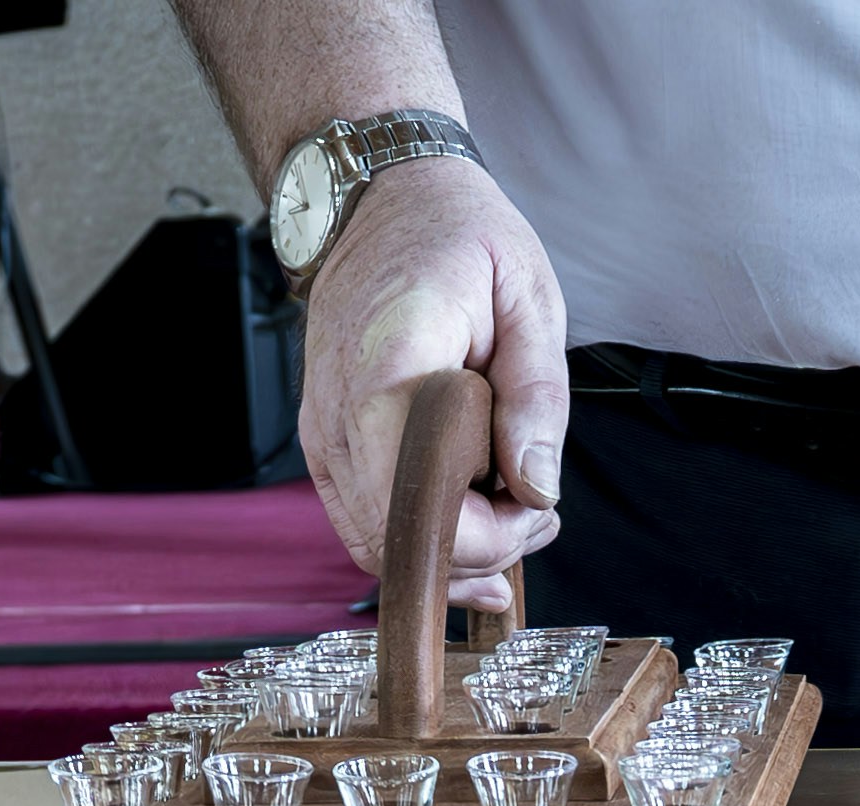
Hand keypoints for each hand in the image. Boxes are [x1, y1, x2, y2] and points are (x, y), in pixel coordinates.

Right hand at [297, 154, 567, 597]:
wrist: (384, 197)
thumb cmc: (458, 236)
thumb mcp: (529, 299)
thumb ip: (537, 398)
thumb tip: (537, 488)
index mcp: (390, 372)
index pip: (426, 509)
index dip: (490, 535)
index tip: (538, 503)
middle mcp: (339, 413)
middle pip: (399, 541)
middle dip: (479, 551)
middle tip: (537, 511)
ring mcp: (321, 430)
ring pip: (375, 544)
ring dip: (450, 552)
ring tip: (512, 514)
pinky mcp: (322, 440)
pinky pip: (361, 520)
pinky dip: (416, 536)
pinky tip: (469, 519)